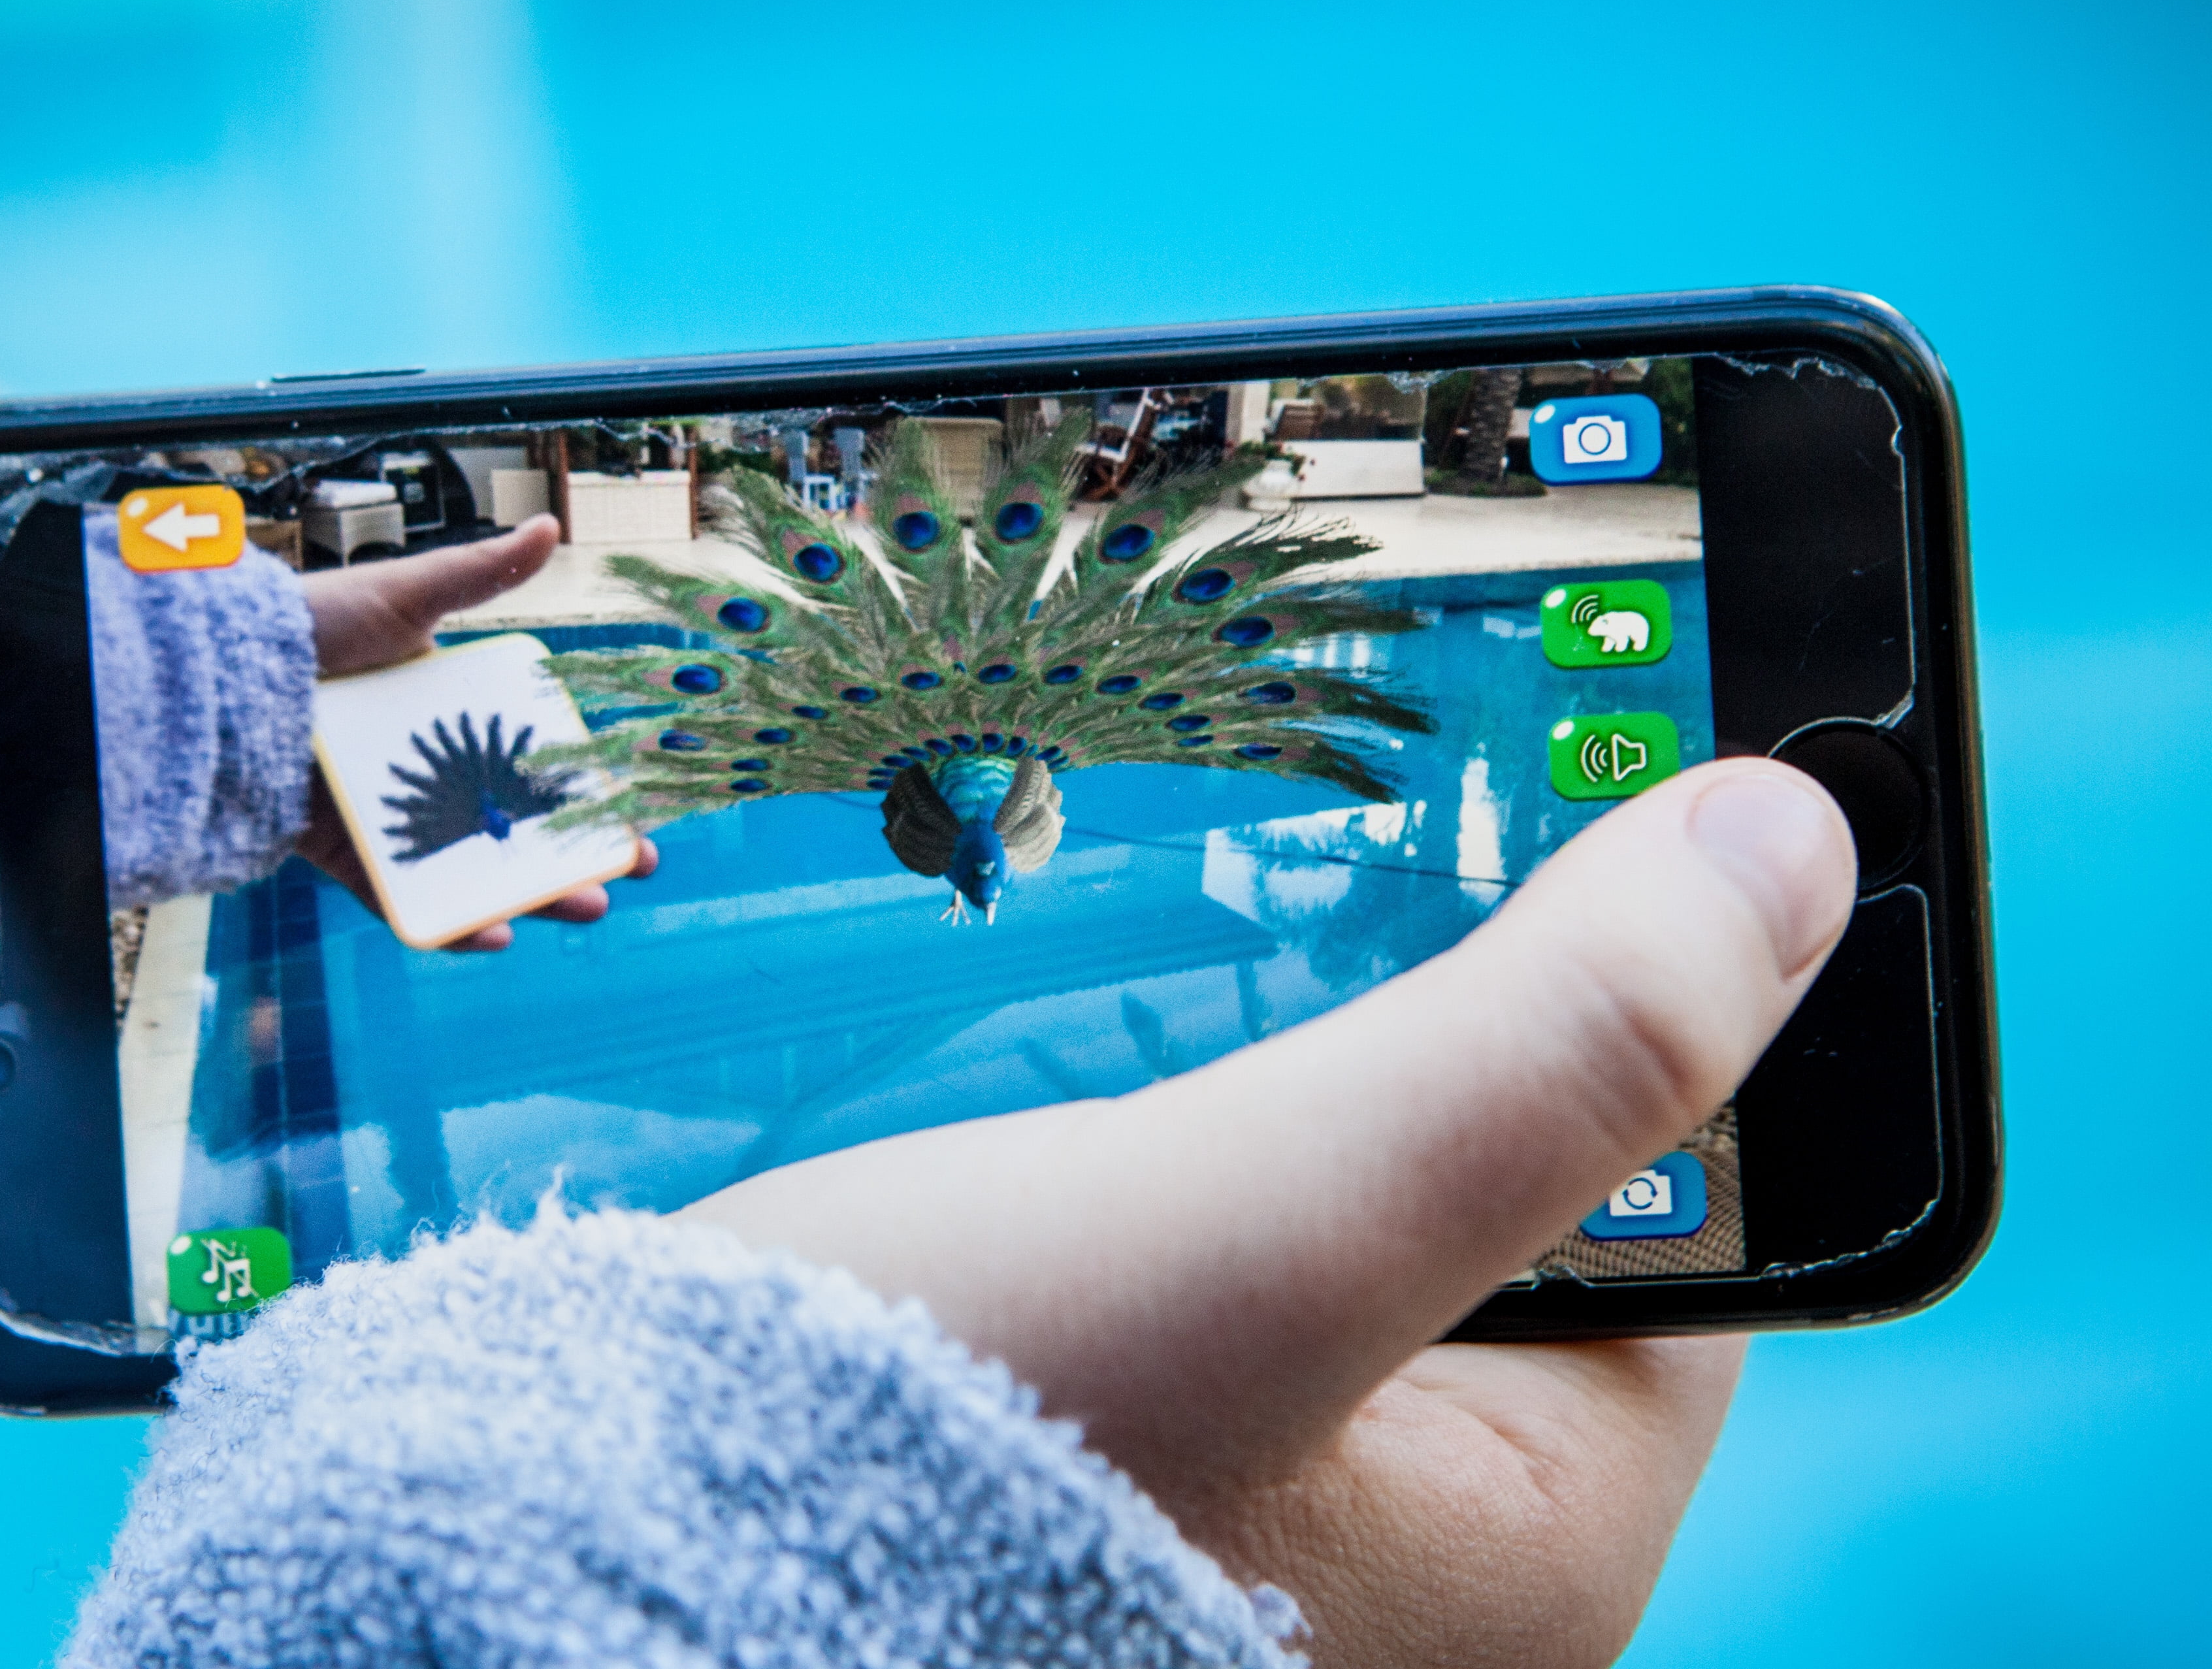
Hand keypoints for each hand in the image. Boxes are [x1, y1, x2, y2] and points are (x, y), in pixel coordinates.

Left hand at [296, 514, 659, 951]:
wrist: (223, 679)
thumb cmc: (310, 627)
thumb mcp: (403, 595)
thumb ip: (478, 572)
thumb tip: (548, 527)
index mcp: (443, 716)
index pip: (528, 761)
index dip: (582, 789)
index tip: (631, 812)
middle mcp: (421, 772)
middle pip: (510, 826)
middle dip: (573, 854)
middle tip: (624, 871)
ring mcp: (387, 820)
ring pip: (469, 870)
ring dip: (529, 895)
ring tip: (582, 906)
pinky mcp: (345, 857)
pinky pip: (402, 901)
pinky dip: (447, 926)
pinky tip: (495, 936)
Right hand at [680, 760, 1856, 1668]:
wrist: (604, 1564)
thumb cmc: (937, 1438)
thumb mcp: (1280, 1221)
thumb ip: (1540, 1052)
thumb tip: (1785, 843)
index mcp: (1528, 1544)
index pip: (1692, 1222)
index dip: (1634, 1017)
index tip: (1561, 826)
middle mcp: (1405, 1554)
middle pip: (1491, 1198)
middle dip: (1411, 1032)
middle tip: (1323, 859)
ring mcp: (1247, 1506)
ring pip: (1326, 1203)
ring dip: (1263, 1067)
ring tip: (1177, 932)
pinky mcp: (1107, 1448)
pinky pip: (1197, 1243)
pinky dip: (1152, 1134)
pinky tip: (1068, 1052)